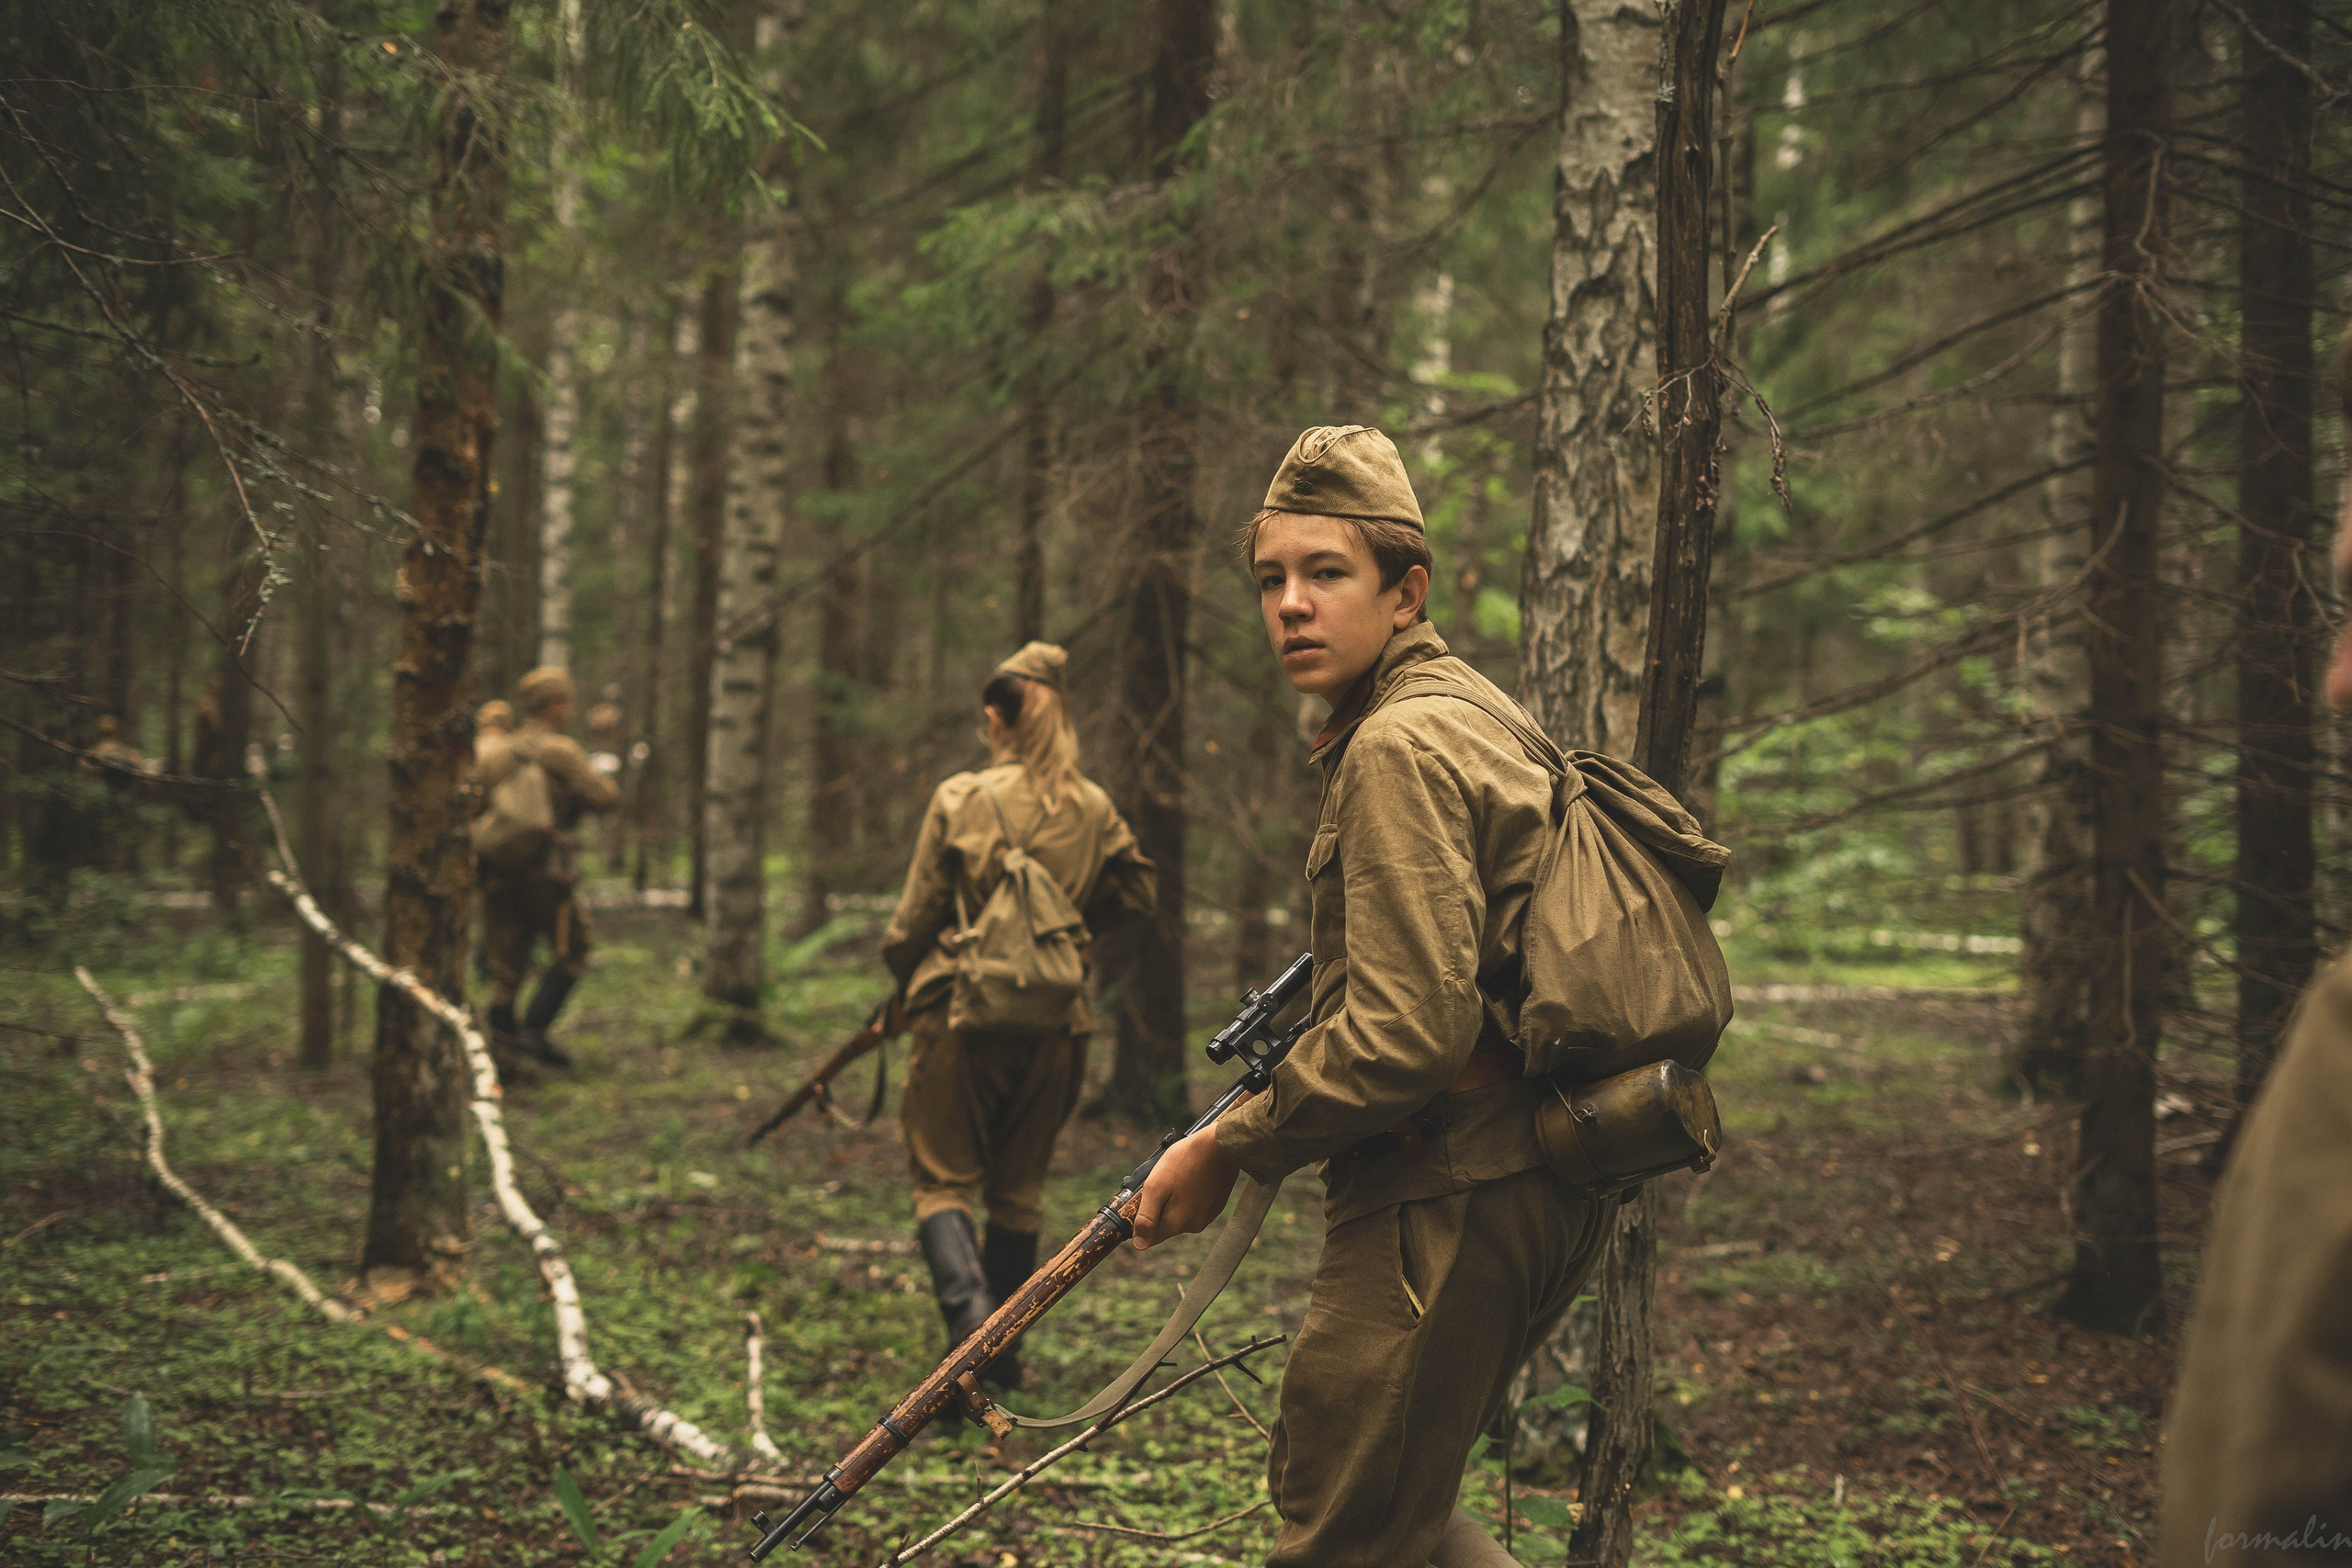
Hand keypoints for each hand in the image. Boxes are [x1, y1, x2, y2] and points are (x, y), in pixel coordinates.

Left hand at [1130, 1125, 1239, 1250]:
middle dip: (1159, 1206)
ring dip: (1175, 1200)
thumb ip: (1146, 1217)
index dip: (1141, 1219)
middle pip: (1165, 1224)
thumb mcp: (1156, 1186)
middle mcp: (1194, 1226)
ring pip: (1180, 1214)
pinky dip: (1190, 1195)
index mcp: (1176, 1224)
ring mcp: (1208, 1216)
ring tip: (1179, 1175)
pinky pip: (1195, 1206)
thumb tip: (1139, 1245)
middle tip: (1163, 1180)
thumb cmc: (1185, 1161)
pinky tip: (1192, 1177)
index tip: (1144, 1198)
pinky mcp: (1217, 1205)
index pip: (1150, 1237)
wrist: (1221, 1144)